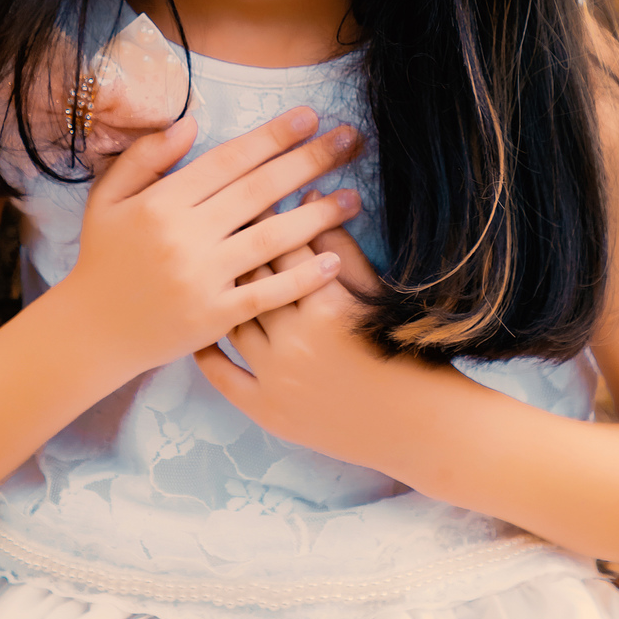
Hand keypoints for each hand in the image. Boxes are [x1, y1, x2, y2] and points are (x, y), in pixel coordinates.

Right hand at [66, 107, 362, 381]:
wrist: (92, 330)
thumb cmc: (104, 258)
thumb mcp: (108, 198)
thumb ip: (145, 157)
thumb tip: (191, 123)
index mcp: (162, 202)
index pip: (229, 160)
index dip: (272, 136)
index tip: (308, 116)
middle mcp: (185, 237)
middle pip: (260, 191)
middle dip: (310, 161)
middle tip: (349, 140)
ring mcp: (202, 279)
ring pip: (272, 240)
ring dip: (319, 216)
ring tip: (355, 197)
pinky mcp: (215, 317)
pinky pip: (268, 294)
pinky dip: (302, 277)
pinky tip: (334, 260)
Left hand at [194, 222, 416, 475]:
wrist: (416, 422)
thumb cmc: (402, 349)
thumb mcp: (374, 293)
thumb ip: (340, 246)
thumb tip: (309, 196)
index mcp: (325, 304)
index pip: (284, 246)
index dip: (269, 217)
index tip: (253, 200)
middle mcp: (295, 339)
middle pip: (253, 279)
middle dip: (239, 249)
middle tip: (223, 226)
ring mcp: (277, 378)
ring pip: (233, 319)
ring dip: (222, 293)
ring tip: (210, 270)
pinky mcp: (267, 411)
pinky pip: (222, 376)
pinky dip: (206, 351)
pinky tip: (202, 328)